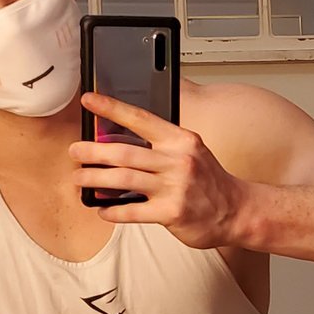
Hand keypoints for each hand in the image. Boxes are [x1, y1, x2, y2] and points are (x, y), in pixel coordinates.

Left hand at [70, 92, 247, 248]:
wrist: (238, 210)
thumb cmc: (210, 182)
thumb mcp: (191, 153)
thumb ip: (160, 147)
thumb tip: (119, 144)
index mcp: (180, 140)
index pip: (141, 118)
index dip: (112, 108)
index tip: (89, 100)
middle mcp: (177, 160)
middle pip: (125, 151)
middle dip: (94, 151)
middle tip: (75, 151)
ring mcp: (175, 187)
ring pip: (124, 178)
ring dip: (96, 179)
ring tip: (79, 178)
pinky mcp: (172, 213)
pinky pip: (133, 211)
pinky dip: (113, 210)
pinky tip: (101, 209)